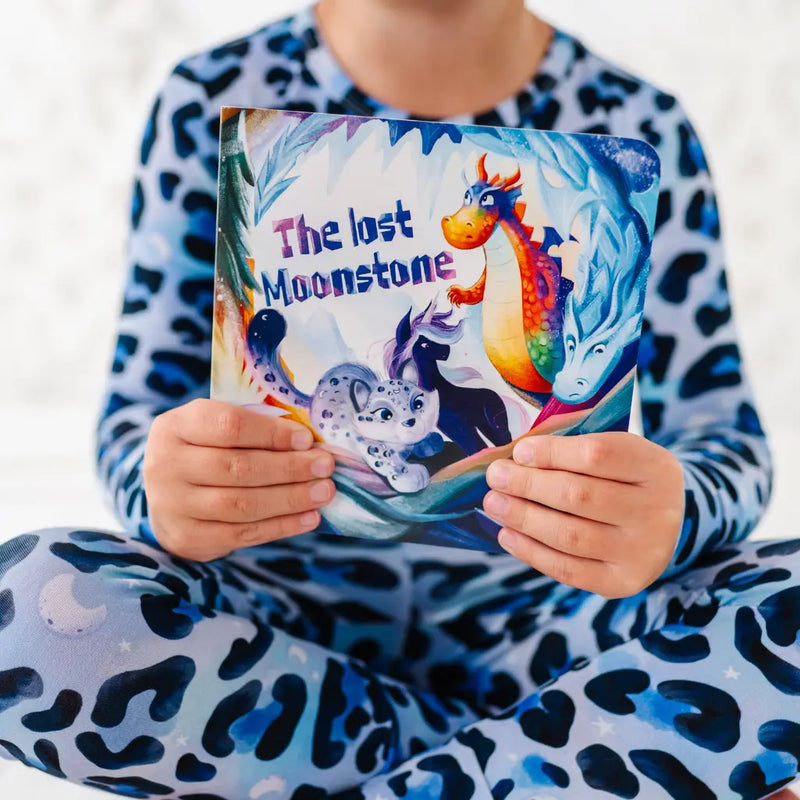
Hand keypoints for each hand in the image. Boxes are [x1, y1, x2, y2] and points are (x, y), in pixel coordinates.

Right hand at [143, 399, 334, 560]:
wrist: (166, 493)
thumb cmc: (204, 449)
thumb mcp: (216, 427)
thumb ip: (254, 428)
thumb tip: (310, 443)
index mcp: (175, 426)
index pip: (229, 426)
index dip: (272, 434)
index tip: (307, 439)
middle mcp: (166, 464)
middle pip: (238, 468)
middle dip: (289, 468)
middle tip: (325, 466)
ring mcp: (172, 505)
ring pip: (241, 504)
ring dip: (290, 499)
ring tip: (323, 492)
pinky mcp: (186, 537)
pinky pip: (242, 534)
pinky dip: (281, 526)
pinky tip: (309, 518)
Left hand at [483, 432, 684, 597]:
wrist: (664, 524)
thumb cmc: (623, 477)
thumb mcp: (614, 451)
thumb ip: (572, 449)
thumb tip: (515, 458)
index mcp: (655, 466)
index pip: (598, 455)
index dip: (552, 452)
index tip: (519, 451)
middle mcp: (656, 510)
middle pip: (579, 496)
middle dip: (528, 485)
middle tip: (495, 476)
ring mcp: (642, 552)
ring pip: (570, 535)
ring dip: (523, 518)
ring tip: (494, 503)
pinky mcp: (622, 582)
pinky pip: (568, 569)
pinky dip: (531, 552)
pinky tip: (507, 534)